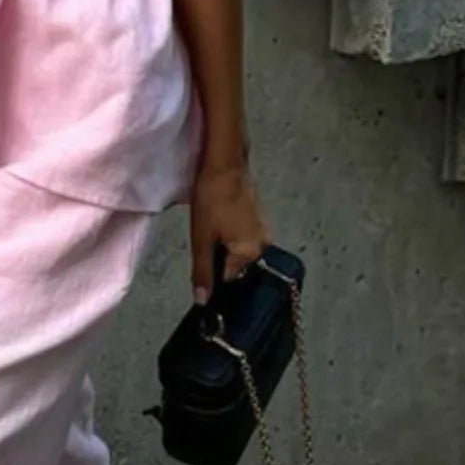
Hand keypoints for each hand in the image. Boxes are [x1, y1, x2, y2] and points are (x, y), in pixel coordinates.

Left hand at [188, 158, 269, 302]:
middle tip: (205, 241)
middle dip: (219, 260)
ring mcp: (263, 233)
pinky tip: (219, 224)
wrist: (225, 163)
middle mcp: (263, 246)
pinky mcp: (260, 221)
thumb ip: (203, 272)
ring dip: (224, 248)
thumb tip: (202, 301)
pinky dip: (230, 237)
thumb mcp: (201, 239)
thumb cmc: (211, 198)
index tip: (201, 264)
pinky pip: (244, 240)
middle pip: (236, 267)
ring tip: (211, 230)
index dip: (212, 276)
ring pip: (239, 253)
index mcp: (250, 253)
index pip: (229, 280)